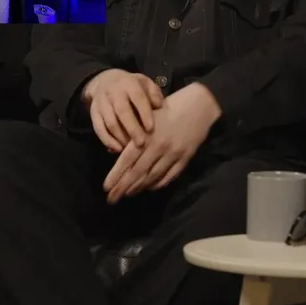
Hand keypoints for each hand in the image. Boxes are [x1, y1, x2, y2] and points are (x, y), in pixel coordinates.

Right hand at [83, 69, 165, 152]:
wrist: (105, 80)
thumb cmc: (132, 85)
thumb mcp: (145, 83)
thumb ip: (154, 93)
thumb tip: (159, 106)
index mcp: (130, 84)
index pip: (138, 98)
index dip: (144, 114)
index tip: (151, 129)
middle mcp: (114, 93)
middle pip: (122, 112)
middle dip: (132, 129)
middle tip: (141, 143)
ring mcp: (101, 103)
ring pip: (110, 122)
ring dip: (120, 137)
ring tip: (131, 149)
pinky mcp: (93, 113)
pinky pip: (98, 128)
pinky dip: (107, 140)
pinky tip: (117, 149)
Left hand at [103, 82, 221, 202]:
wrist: (199, 105)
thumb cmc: (169, 108)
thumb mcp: (147, 117)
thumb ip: (133, 135)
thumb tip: (115, 154)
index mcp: (147, 135)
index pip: (127, 160)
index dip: (116, 175)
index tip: (106, 188)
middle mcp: (159, 147)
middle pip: (138, 172)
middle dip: (123, 187)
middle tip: (112, 199)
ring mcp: (174, 154)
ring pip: (153, 176)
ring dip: (139, 187)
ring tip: (128, 194)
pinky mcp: (186, 158)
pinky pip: (170, 176)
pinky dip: (159, 184)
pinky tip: (149, 188)